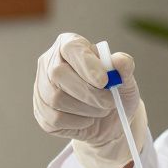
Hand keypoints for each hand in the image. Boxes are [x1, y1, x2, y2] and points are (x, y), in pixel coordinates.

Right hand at [34, 33, 146, 167]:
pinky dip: (78, 123)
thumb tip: (120, 61)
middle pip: (58, 74)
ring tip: (102, 110)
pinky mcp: (41, 112)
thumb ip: (124, 67)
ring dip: (87, 109)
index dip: (86, 64)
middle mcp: (50, 63)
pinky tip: (88, 119)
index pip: (71, 48)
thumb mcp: (126, 78)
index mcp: (69, 45)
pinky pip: (55, 119)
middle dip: (89, 92)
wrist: (109, 120)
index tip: (104, 81)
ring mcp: (41, 88)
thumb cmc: (115, 92)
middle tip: (110, 102)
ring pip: (56, 99)